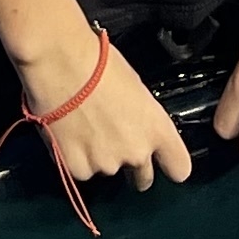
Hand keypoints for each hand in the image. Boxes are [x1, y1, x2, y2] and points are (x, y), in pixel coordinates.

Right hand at [22, 25, 189, 196]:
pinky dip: (72, 157)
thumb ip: (142, 119)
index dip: (169, 164)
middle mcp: (136, 152)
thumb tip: (134, 125)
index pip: (179, 168)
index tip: (161, 160)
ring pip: (105, 170)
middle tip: (112, 142)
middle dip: (131, 168)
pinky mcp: (77, 169)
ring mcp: (106, 164)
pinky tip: (66, 132)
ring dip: (97, 156)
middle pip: (143, 179)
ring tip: (82, 125)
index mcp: (157, 129)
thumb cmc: (97, 62)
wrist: (59, 60)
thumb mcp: (135, 88)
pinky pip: (79, 170)